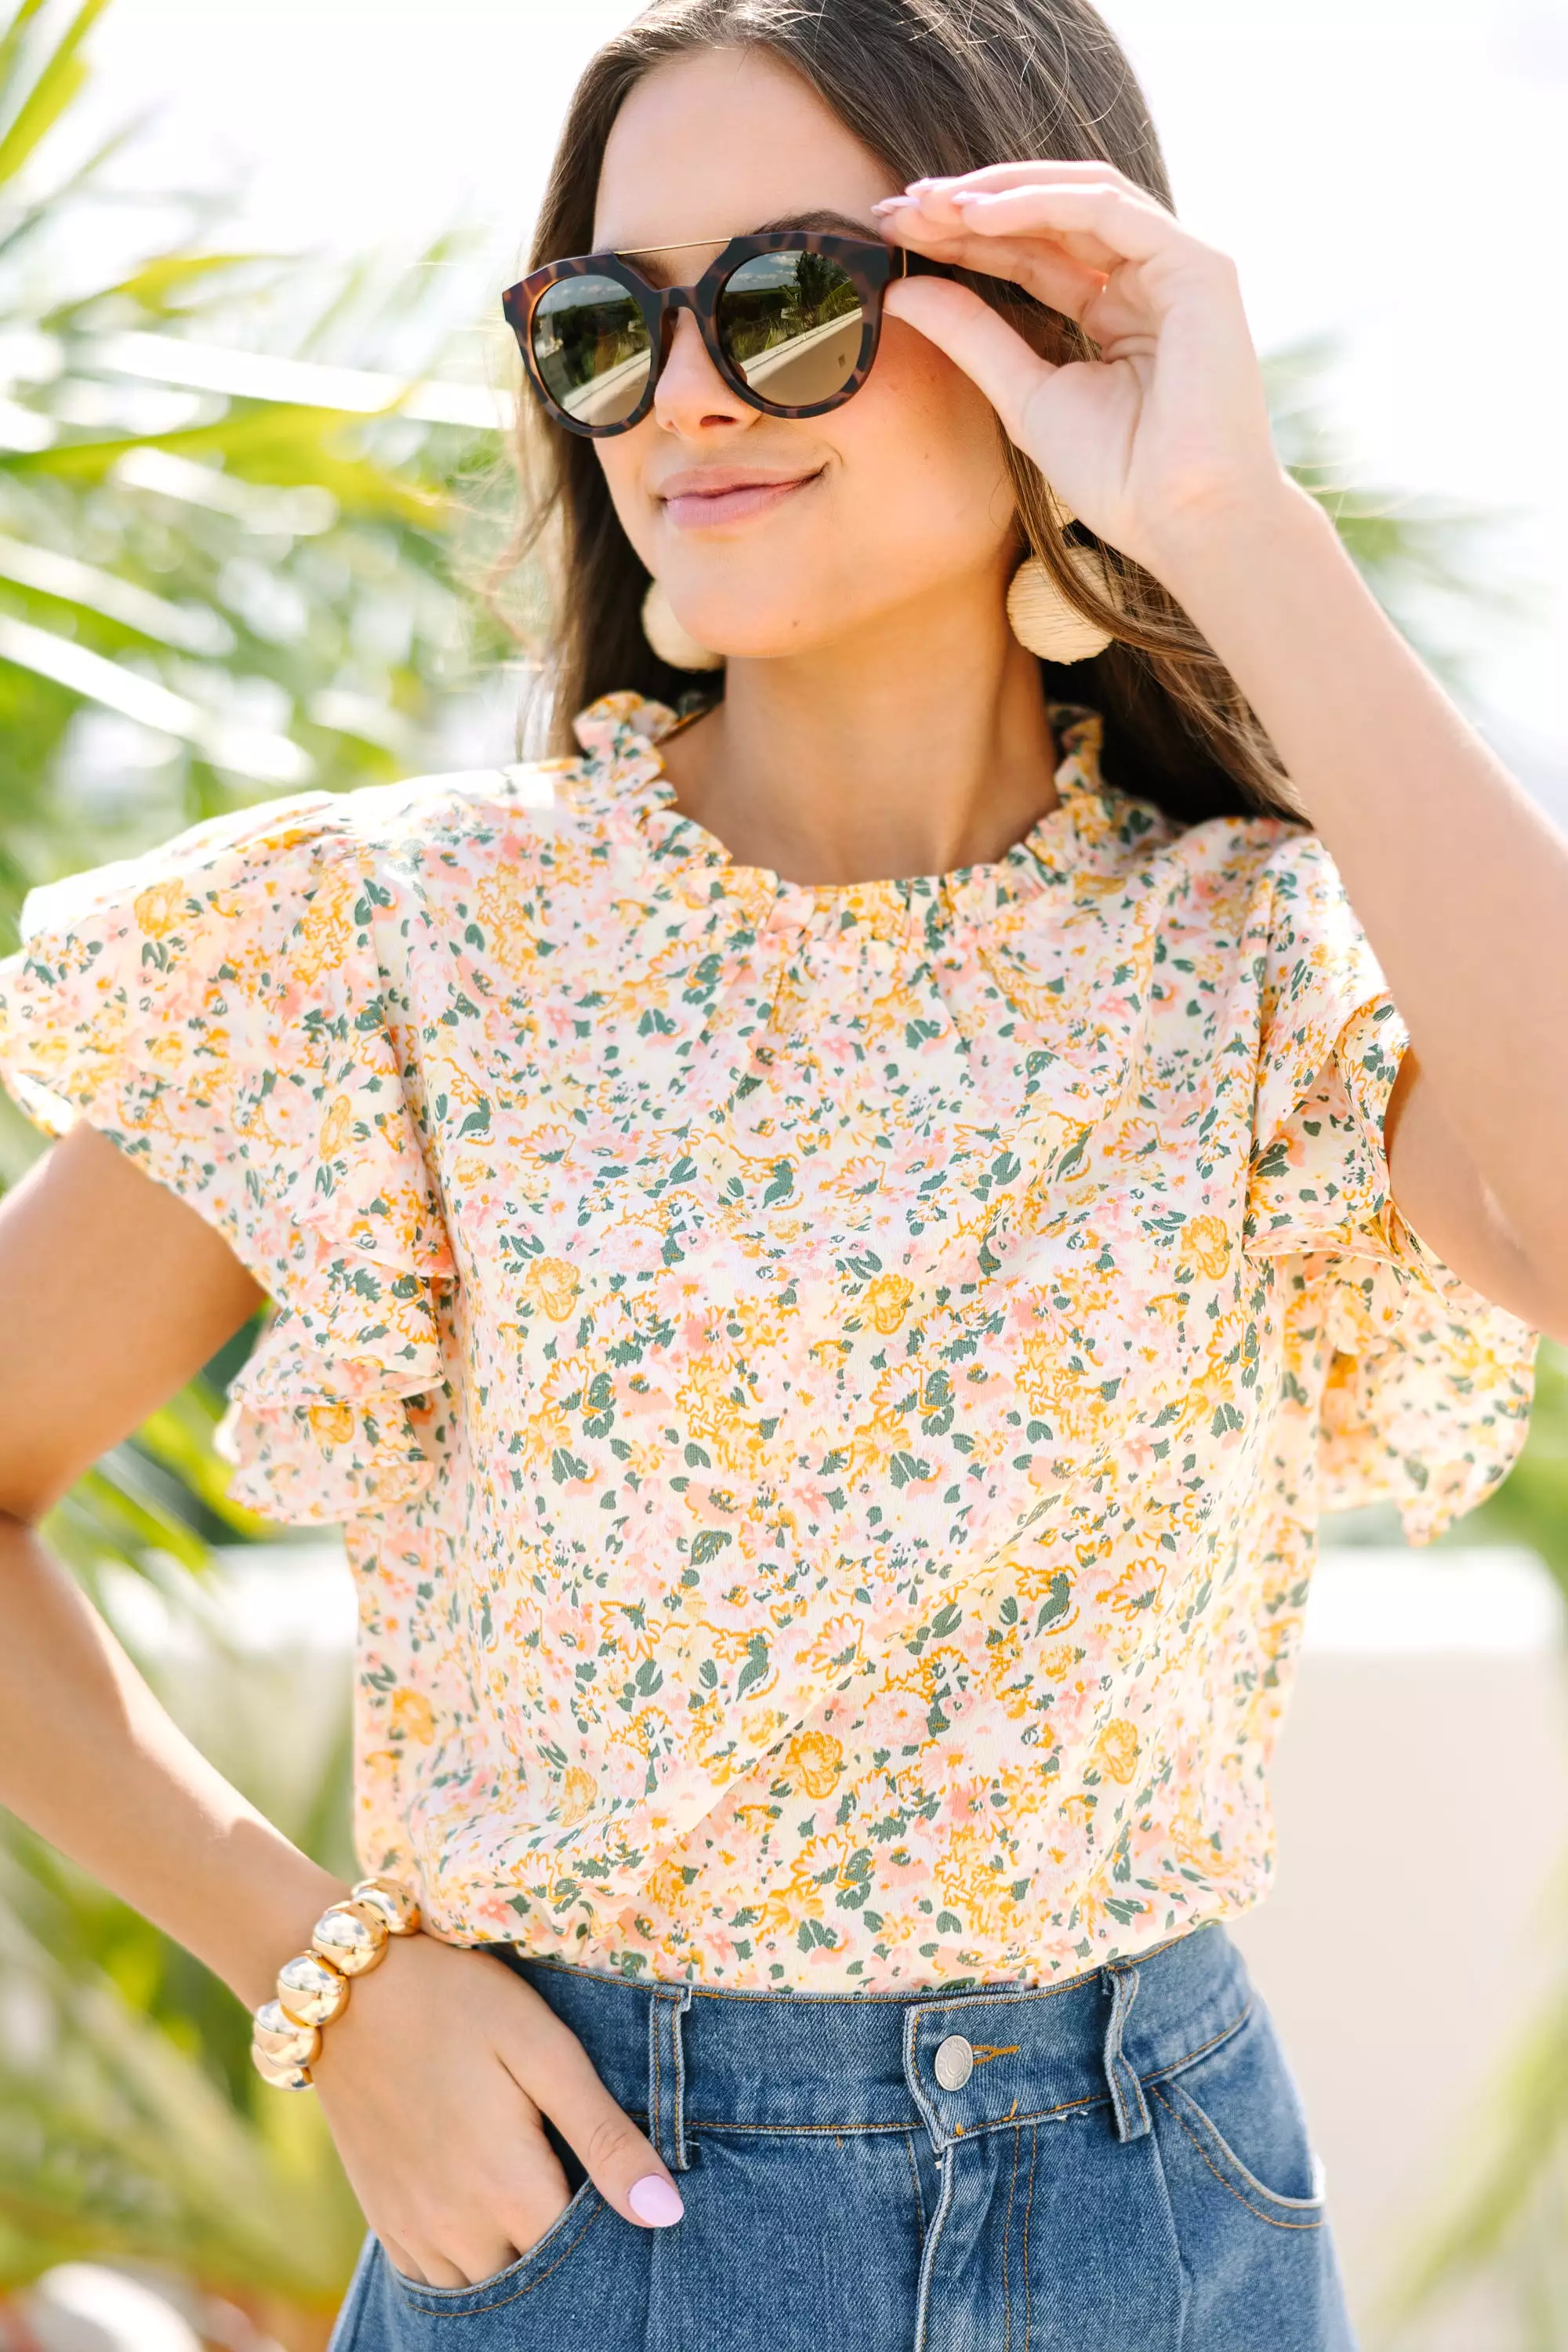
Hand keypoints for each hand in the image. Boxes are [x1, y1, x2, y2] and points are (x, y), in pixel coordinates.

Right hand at [310, 1933, 682, 2287]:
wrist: (349, 1989)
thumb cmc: (459, 2004)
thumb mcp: (544, 2050)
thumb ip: (605, 2137)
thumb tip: (667, 2214)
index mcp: (509, 2190)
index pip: (584, 2258)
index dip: (612, 2229)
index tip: (620, 2190)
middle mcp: (459, 2230)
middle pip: (535, 2276)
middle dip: (564, 2246)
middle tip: (578, 2180)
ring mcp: (415, 2232)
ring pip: (486, 2285)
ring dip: (515, 2255)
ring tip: (536, 2192)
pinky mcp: (384, 2222)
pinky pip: (437, 2280)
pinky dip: (469, 2261)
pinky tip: (488, 2213)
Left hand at [876, 163, 1293, 587]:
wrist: (1182, 520)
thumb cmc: (1118, 477)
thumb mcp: (1023, 395)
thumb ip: (970, 336)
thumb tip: (900, 289)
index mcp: (1115, 312)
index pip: (1032, 253)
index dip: (965, 238)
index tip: (897, 231)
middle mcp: (1147, 280)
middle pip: (1050, 217)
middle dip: (972, 205)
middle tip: (900, 206)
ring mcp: (1176, 267)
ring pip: (1078, 196)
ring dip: (999, 194)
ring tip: (930, 203)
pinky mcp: (1197, 265)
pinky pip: (1107, 210)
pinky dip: (1041, 203)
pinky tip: (979, 214)